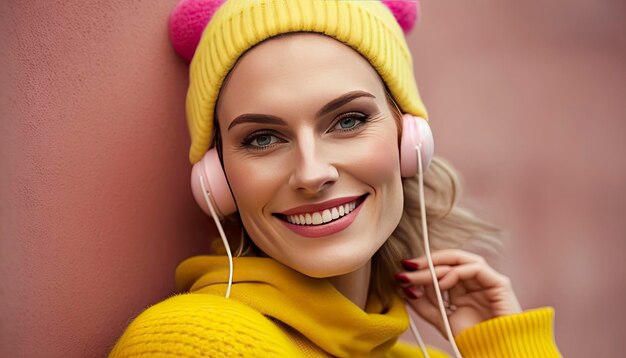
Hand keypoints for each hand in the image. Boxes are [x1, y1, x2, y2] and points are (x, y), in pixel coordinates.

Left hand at [396, 249, 521, 336]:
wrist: (495, 353)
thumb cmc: (473, 339)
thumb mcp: (440, 319)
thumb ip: (423, 304)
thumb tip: (404, 288)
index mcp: (461, 288)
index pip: (440, 268)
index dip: (421, 267)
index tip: (401, 272)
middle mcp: (474, 281)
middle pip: (448, 261)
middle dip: (424, 264)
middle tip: (406, 269)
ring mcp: (487, 280)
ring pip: (460, 260)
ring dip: (436, 265)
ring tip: (419, 275)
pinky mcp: (499, 283)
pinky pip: (475, 267)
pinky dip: (455, 272)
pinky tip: (441, 284)